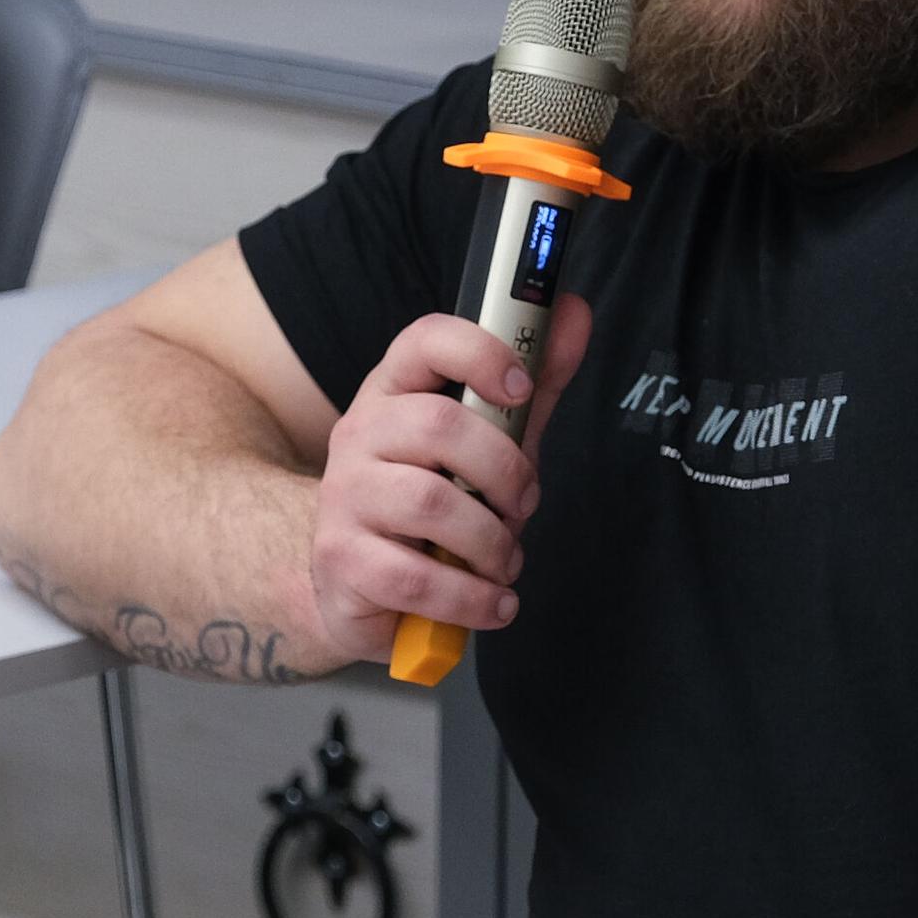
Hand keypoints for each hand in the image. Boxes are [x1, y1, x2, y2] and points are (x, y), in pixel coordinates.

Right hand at [306, 294, 591, 662]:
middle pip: (439, 426)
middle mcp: (359, 434)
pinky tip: (492, 603)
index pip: (425, 340)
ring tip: (504, 563)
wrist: (351, 583)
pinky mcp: (342, 560)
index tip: (521, 387)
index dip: (478, 352)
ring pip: (430, 503)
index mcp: (394, 392)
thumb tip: (575, 315)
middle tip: (523, 504)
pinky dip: (471, 597)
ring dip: (491, 543)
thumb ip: (529, 391)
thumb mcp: (483, 444)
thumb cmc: (428, 504)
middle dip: (504, 471)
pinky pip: (417, 577)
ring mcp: (343, 497)